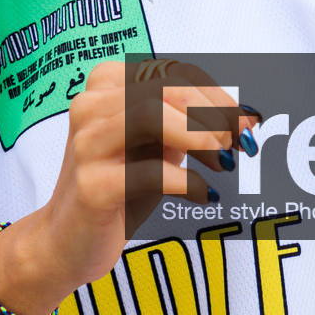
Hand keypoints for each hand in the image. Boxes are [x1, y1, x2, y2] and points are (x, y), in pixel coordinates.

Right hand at [0, 57, 252, 314]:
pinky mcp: (91, 185)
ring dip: (200, 137)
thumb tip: (247, 116)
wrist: (67, 242)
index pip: (173, 73)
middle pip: (166, 89)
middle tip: (239, 145)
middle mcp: (90, 107)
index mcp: (105, 87)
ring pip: (151, 114)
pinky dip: (188, 182)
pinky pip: (150, 171)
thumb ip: (190, 125)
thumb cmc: (119, 189)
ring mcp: (86, 145)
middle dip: (213, 115)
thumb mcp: (157, 147)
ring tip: (223, 163)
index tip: (245, 123)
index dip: (217, 96)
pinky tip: (202, 196)